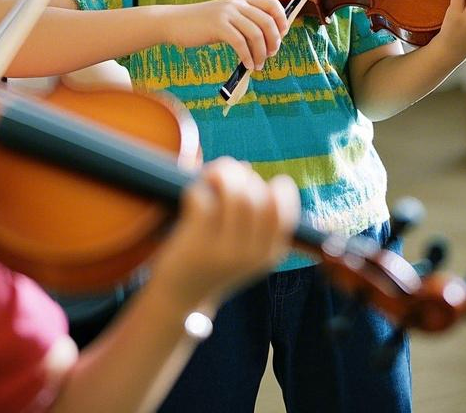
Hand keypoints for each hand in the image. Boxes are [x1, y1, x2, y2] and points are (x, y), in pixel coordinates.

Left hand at [148, 158, 299, 308]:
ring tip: (210, 177)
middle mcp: (252, 254)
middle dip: (242, 175)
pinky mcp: (197, 244)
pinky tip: (193, 194)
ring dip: (220, 174)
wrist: (179, 299)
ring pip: (234, 193)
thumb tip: (244, 166)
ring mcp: (225, 250)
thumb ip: (252, 213)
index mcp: (270, 254)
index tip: (256, 184)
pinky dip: (197, 187)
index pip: (286, 209)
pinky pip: (203, 198)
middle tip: (224, 176)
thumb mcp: (245, 248)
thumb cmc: (213, 263)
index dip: (275, 186)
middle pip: (259, 194)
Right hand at [170, 0, 287, 69]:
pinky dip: (247, 57)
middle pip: (267, 22)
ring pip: (256, 34)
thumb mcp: (226, 17)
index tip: (282, 36)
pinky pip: (240, 43)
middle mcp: (237, 4)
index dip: (282, 20)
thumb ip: (244, 22)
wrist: (175, 22)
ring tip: (258, 65)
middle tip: (271, 55)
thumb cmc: (202, 24)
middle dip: (274, 41)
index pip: (273, 4)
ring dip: (261, 53)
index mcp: (242, 0)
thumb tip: (267, 39)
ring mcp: (227, 14)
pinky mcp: (218, 26)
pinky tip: (248, 65)